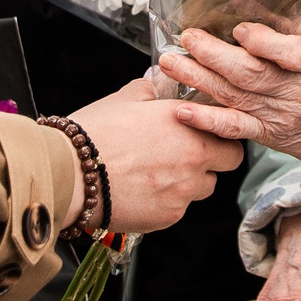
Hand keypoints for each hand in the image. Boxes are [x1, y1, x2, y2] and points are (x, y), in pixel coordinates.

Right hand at [68, 80, 245, 234]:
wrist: (70, 174)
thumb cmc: (94, 134)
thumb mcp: (124, 98)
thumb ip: (150, 90)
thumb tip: (157, 83)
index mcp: (188, 123)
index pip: (228, 127)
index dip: (219, 128)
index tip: (207, 130)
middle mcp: (194, 158)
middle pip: (229, 161)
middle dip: (214, 157)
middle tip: (189, 153)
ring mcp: (184, 191)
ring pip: (204, 187)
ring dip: (191, 181)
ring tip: (159, 173)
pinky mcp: (169, 216)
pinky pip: (179, 208)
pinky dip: (167, 201)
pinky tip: (143, 190)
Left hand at [159, 23, 300, 184]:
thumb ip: (292, 21)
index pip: (293, 55)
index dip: (265, 43)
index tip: (240, 30)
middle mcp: (292, 90)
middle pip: (253, 74)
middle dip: (216, 56)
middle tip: (188, 38)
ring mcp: (275, 114)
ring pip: (235, 96)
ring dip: (199, 79)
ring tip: (170, 62)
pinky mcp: (262, 133)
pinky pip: (233, 128)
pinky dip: (207, 120)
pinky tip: (182, 110)